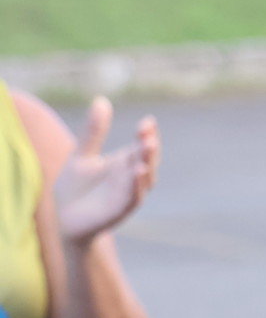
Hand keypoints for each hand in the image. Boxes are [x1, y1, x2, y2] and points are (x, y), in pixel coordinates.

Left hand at [53, 99, 159, 246]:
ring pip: (144, 178)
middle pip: (147, 160)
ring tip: (146, 148)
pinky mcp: (119, 209)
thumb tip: (101, 100)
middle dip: (149, 148)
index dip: (146, 134)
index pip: (141, 145)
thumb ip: (94, 132)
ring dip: (147, 164)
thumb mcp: (82, 154)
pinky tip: (139, 172)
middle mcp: (132, 177)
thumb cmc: (76, 187)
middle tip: (148, 135)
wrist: (64, 217)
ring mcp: (128, 193)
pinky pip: (133, 197)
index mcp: (126, 162)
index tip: (148, 122)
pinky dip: (137, 186)